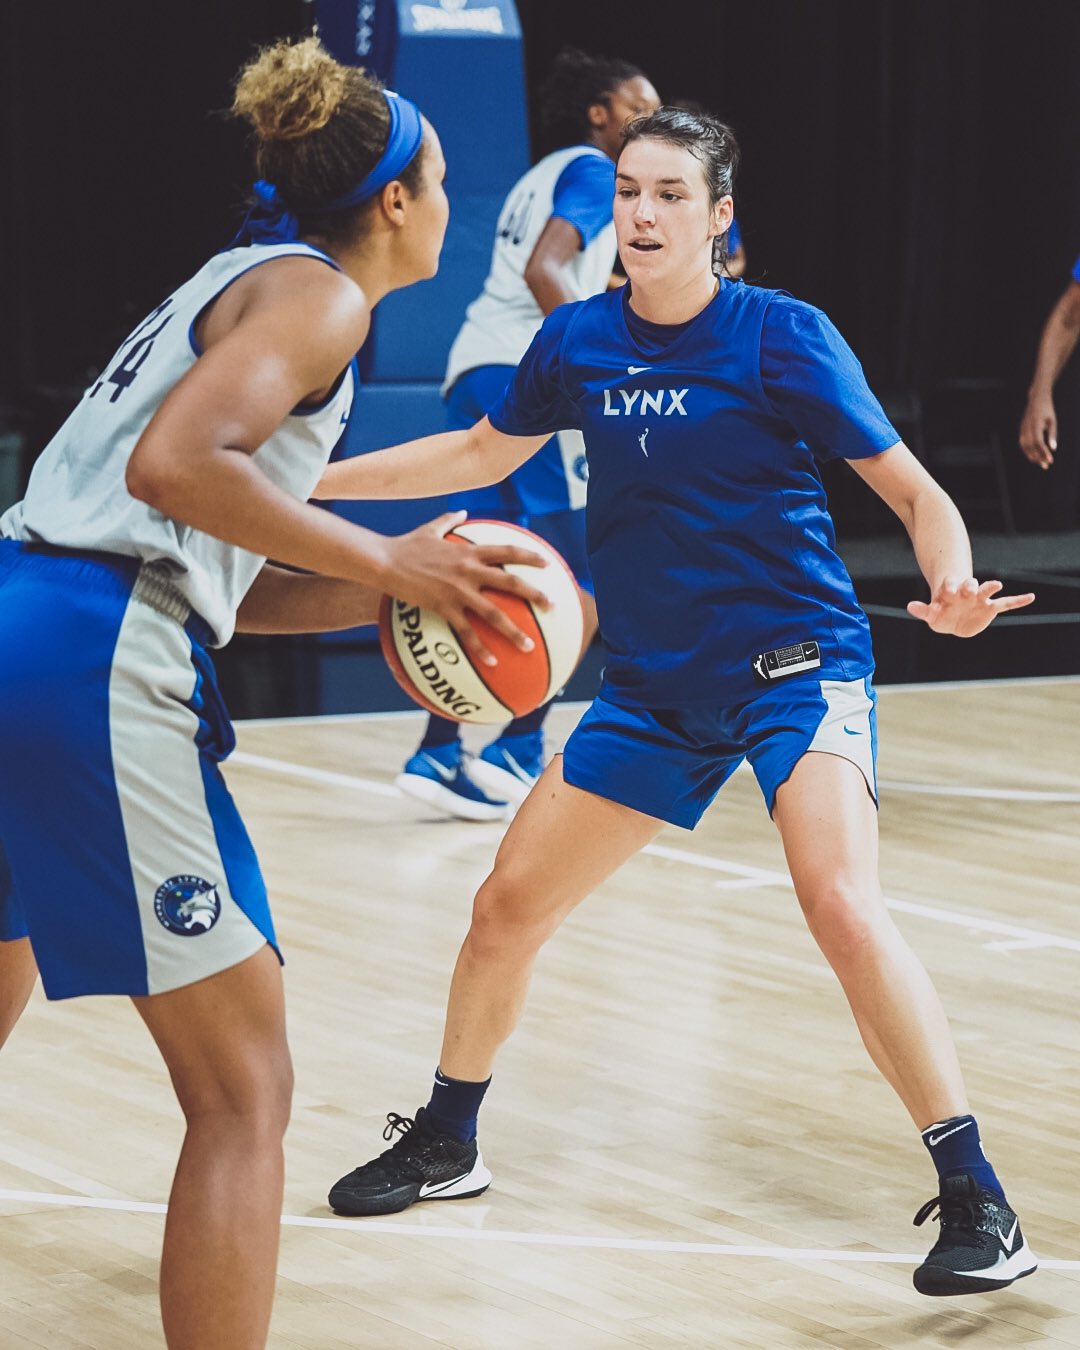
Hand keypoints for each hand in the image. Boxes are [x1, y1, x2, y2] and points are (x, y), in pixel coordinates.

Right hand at [383, 511, 549, 665]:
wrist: (384, 561)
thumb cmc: (405, 544)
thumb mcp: (430, 528)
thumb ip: (449, 520)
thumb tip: (461, 511)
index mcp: (469, 552)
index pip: (507, 551)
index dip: (530, 557)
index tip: (548, 564)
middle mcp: (469, 571)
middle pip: (510, 582)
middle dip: (535, 594)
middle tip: (553, 606)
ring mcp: (458, 591)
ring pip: (494, 613)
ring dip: (514, 631)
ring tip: (529, 646)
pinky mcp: (444, 608)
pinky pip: (467, 632)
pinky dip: (480, 649)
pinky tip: (492, 662)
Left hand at [907, 577, 1034, 636]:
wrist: (953, 618)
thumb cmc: (941, 612)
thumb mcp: (931, 613)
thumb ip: (923, 609)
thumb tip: (910, 605)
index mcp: (951, 593)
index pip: (950, 586)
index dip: (949, 586)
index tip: (948, 588)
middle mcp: (967, 593)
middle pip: (969, 585)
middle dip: (970, 586)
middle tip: (970, 588)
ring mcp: (980, 599)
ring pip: (987, 590)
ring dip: (990, 587)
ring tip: (997, 584)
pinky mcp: (990, 608)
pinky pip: (1006, 604)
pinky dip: (1018, 600)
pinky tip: (1031, 597)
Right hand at [1019, 393, 1056, 468]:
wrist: (1036, 399)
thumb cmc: (1047, 410)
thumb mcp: (1053, 421)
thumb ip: (1052, 435)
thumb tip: (1053, 449)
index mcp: (1035, 424)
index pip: (1038, 442)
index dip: (1043, 452)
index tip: (1050, 460)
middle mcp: (1027, 428)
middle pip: (1030, 447)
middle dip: (1038, 457)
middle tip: (1046, 466)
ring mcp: (1022, 429)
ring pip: (1025, 447)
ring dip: (1032, 456)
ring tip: (1041, 463)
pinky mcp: (1022, 430)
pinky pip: (1023, 443)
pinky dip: (1028, 451)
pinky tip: (1035, 456)